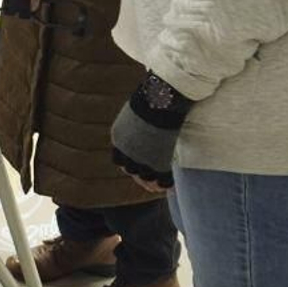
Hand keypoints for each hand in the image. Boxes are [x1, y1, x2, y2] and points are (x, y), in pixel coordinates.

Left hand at [111, 72, 192, 191]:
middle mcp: (125, 151)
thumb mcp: (136, 112)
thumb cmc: (151, 99)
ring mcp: (141, 158)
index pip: (119, 159)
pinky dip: (165, 184)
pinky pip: (162, 179)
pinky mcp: (158, 162)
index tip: (137, 168)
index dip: (129, 164)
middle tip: (149, 182)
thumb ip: (137, 123)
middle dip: (140, 176)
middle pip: (131, 170)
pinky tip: (169, 186)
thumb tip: (145, 119)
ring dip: (152, 183)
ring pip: (145, 177)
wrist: (159, 101)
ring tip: (158, 187)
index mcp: (118, 138)